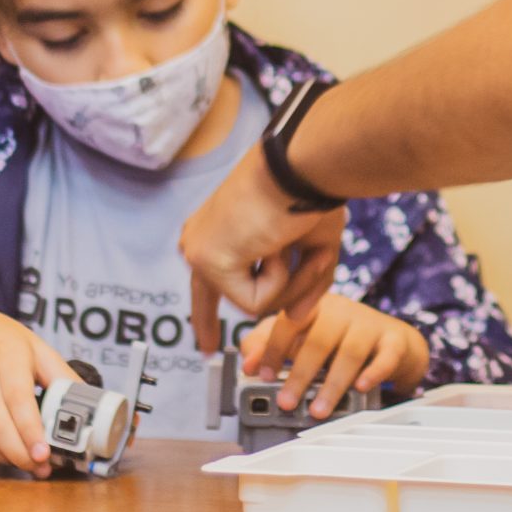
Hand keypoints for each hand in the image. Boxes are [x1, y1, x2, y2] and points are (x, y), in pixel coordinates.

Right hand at [0, 302, 77, 477]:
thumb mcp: (32, 344)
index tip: (44, 452)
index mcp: (5, 355)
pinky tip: (6, 454)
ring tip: (28, 465)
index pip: (17, 398)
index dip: (30, 429)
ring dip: (5, 457)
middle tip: (41, 467)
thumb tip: (87, 399)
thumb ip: (59, 372)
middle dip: (19, 453)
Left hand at [182, 145, 346, 350]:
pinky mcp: (207, 263)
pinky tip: (277, 244)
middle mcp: (200, 240)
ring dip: (288, 282)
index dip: (206, 316)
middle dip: (226, 316)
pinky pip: (254, 303)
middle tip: (220, 338)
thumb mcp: (312, 244)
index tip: (204, 345)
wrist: (301, 166)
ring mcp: (199, 252)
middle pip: (212, 298)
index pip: (206, 281)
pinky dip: (280, 280)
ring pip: (252, 304)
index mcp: (217, 230)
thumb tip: (297, 318)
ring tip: (293, 243)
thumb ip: (305, 283)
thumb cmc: (309, 190)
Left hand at [239, 296, 430, 417]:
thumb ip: (268, 343)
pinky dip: (374, 372)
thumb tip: (248, 362)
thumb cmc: (340, 337)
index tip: (262, 373)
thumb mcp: (301, 334)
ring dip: (332, 384)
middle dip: (299, 374)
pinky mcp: (393, 341)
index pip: (290, 320)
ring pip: (351, 352)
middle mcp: (342, 311)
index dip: (273, 347)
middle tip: (286, 402)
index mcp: (315, 306)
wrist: (391, 339)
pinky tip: (361, 388)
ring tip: (318, 410)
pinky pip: (386, 356)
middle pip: (319, 339)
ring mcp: (369, 325)